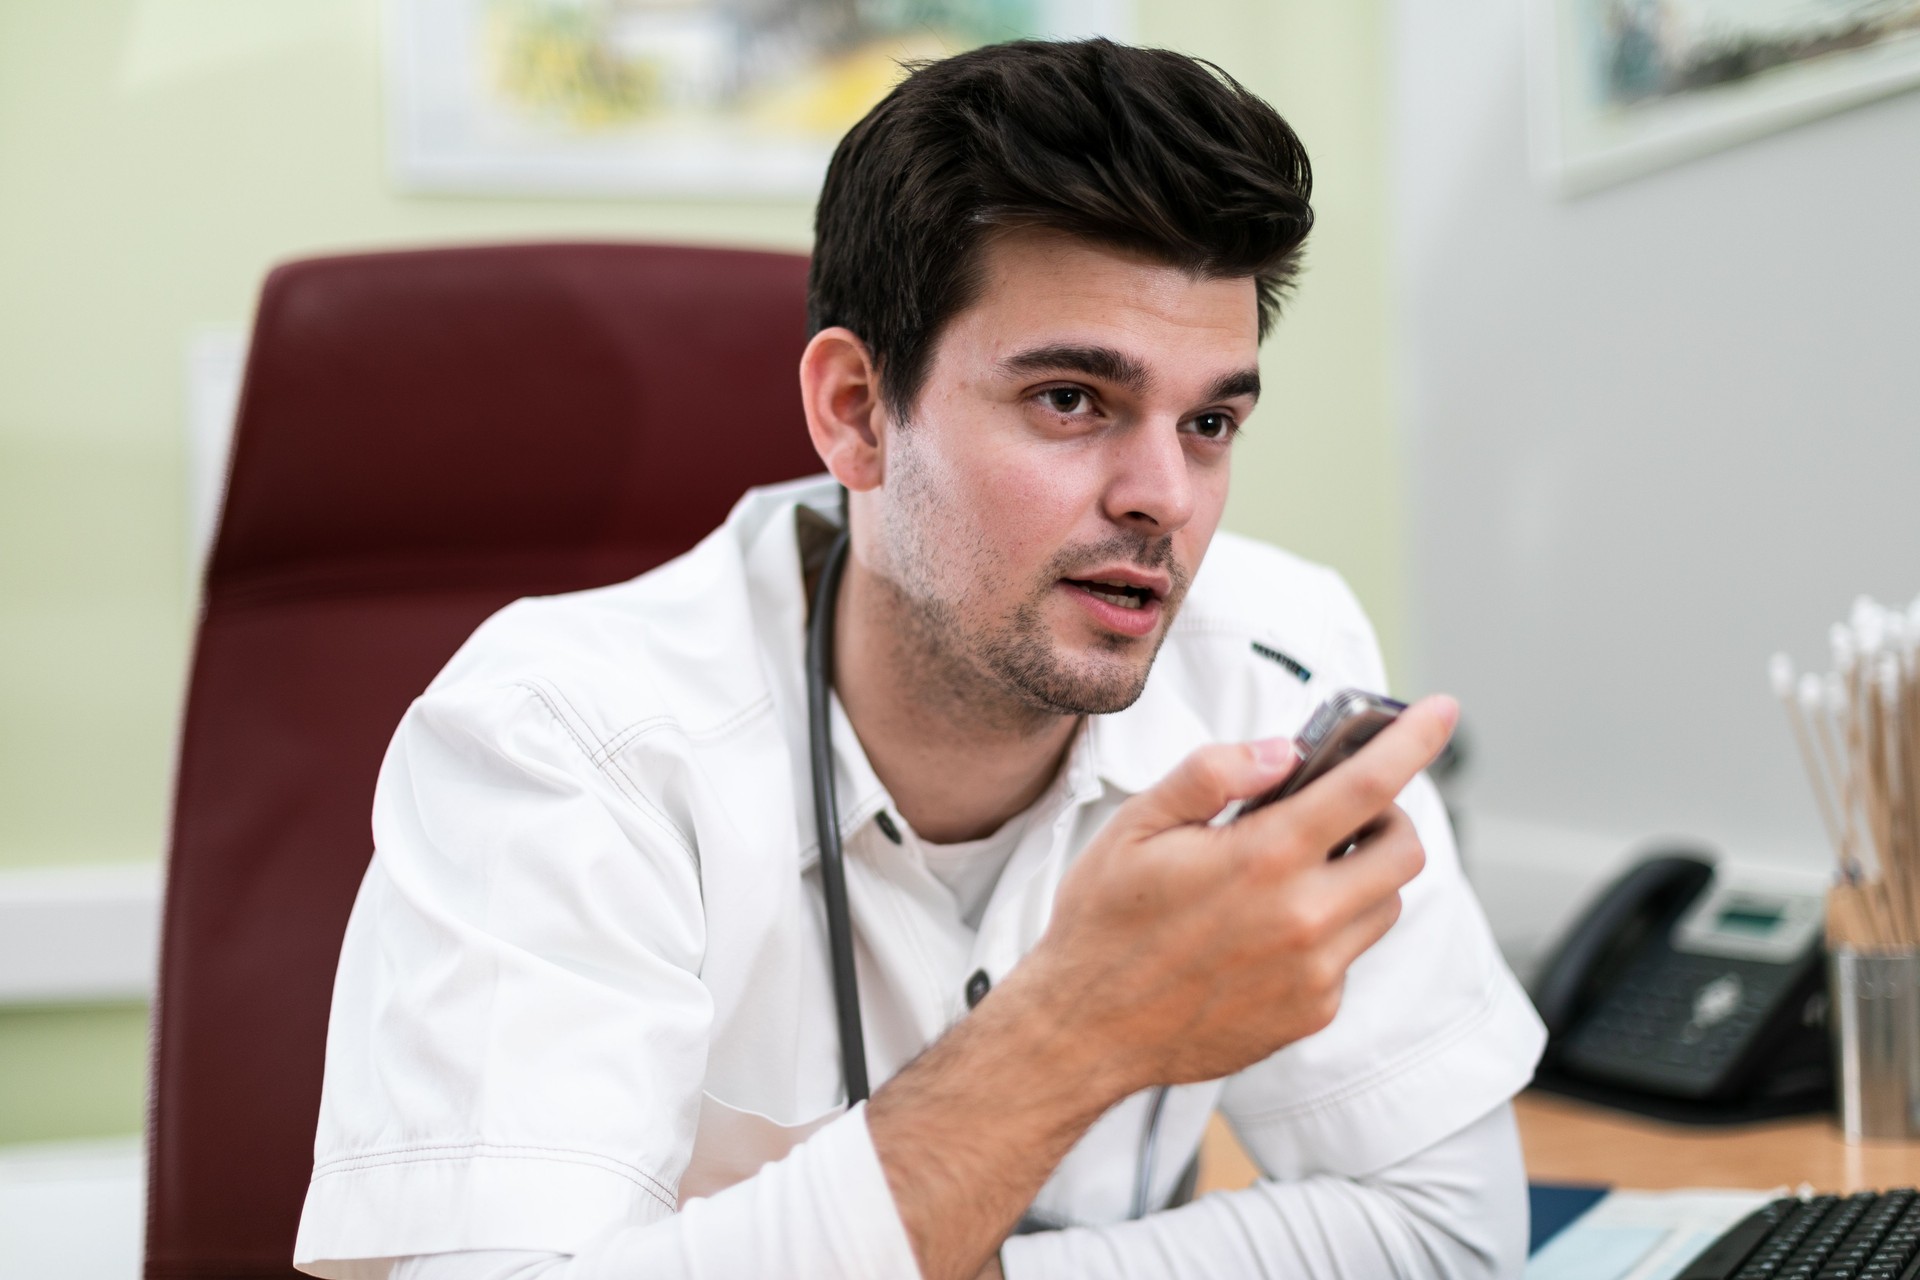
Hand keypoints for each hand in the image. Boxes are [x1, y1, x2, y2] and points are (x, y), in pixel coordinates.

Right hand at [866, 695, 1456, 1279]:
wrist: (1086, 1031)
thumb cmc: (1105, 920)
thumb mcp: (1138, 825)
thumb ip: (1213, 774)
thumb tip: (1285, 750)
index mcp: (1263, 858)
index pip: (1368, 785)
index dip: (1414, 740)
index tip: (1442, 711)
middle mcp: (1303, 918)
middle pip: (1405, 849)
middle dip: (1388, 816)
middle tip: (1342, 810)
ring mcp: (1314, 972)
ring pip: (1385, 904)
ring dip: (1360, 874)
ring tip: (1296, 871)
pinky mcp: (1313, 1012)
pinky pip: (1350, 954)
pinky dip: (1329, 928)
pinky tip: (1268, 929)